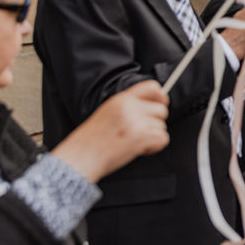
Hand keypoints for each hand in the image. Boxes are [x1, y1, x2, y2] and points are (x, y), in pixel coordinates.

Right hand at [53, 81, 168, 182]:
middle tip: (140, 132)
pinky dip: (154, 147)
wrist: (81, 157)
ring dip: (152, 136)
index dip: (161, 97)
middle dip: (155, 122)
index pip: (153, 87)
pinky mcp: (141, 137)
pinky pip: (163, 139)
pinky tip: (140, 149)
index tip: (161, 104)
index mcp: (121, 99)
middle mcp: (130, 107)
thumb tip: (154, 105)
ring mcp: (136, 122)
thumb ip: (129, 106)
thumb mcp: (108, 112)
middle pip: (162, 110)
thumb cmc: (92, 139)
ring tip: (134, 142)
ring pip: (162, 126)